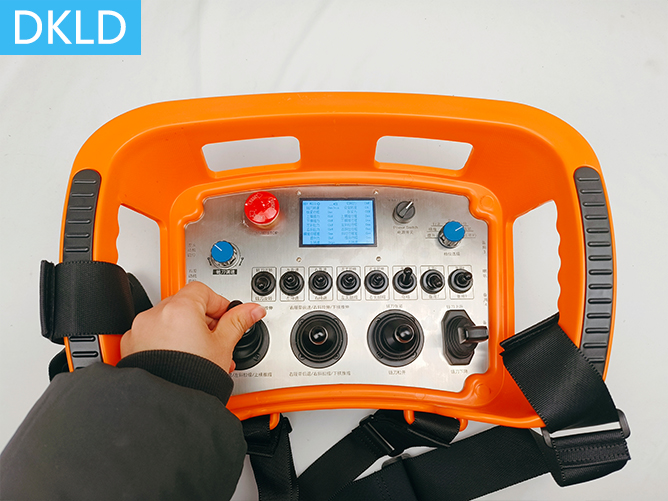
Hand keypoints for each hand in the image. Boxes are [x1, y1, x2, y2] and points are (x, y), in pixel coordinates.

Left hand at [120, 281, 265, 372]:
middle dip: (202, 318)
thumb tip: (252, 310)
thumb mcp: (223, 346)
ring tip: (200, 352)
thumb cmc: (191, 378)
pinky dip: (165, 342)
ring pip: (167, 320)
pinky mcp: (131, 347)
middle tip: (216, 337)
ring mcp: (140, 331)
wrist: (167, 406)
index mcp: (179, 309)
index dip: (218, 303)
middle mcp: (155, 315)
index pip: (202, 291)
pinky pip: (152, 335)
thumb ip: (238, 322)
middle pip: (184, 304)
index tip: (227, 317)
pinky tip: (180, 358)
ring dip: (184, 330)